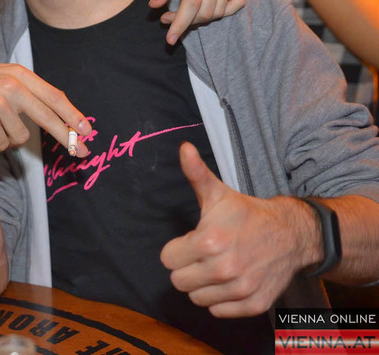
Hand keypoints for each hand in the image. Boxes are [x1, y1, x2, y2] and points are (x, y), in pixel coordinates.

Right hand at [0, 64, 90, 155]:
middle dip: (67, 138)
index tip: (87, 130)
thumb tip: (58, 114)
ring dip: (7, 138)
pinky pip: (2, 144)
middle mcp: (12, 86)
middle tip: (83, 152)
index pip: (53, 96)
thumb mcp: (1, 78)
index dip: (72, 115)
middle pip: (48, 118)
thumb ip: (27, 91)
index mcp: (18, 74)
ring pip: (20, 137)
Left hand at [150, 0, 244, 44]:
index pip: (192, 3)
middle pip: (205, 10)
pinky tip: (205, 9)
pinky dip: (223, 11)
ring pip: (219, 9)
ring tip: (178, 14)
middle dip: (184, 22)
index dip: (180, 24)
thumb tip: (155, 6)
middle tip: (164, 19)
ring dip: (199, 19)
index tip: (169, 39)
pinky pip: (237, 2)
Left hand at [160, 143, 312, 316]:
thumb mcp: (218, 194)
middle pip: (178, 281)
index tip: (193, 241)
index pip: (167, 259)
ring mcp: (240, 289)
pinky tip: (230, 281)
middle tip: (204, 255)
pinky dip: (221, 300)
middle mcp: (223, 268)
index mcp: (208, 241)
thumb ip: (196, 174)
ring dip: (203, 285)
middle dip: (187, 267)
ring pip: (196, 298)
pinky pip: (218, 311)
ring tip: (217, 267)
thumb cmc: (247, 214)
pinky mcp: (253, 304)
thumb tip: (183, 148)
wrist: (291, 234)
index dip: (177, 249)